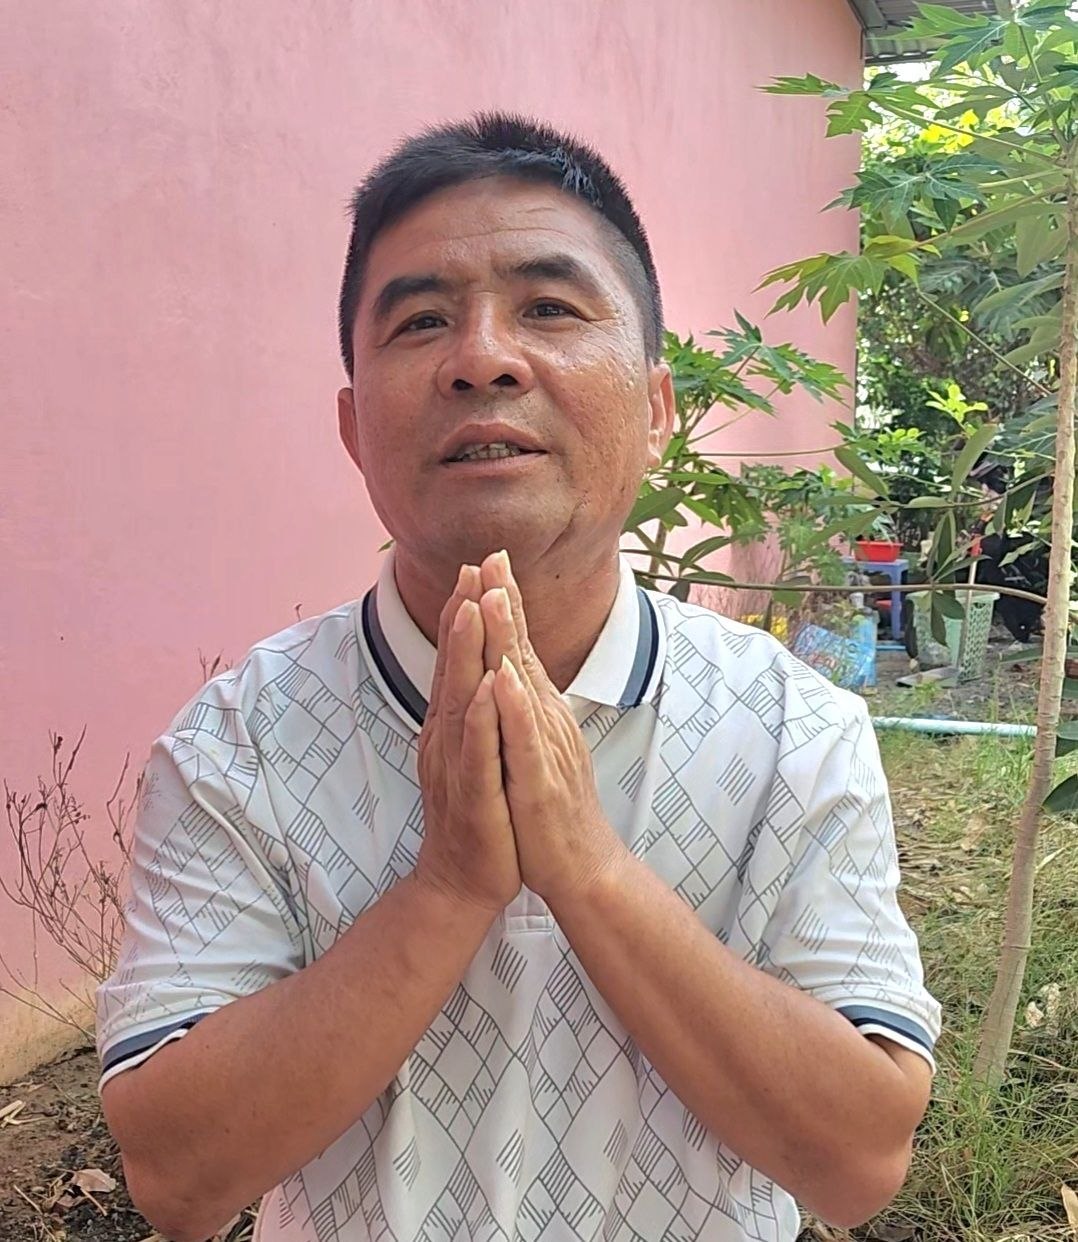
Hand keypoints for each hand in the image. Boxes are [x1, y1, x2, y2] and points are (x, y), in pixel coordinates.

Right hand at [414, 564, 520, 912]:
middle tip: (474, 566)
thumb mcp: (475, 754)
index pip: (458, 660)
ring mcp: (457, 766)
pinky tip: (490, 688)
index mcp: (452, 726)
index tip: (478, 566)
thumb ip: (472, 712)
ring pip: (460, 700)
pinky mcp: (475, 797)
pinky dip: (483, 718)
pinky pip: (478, 752)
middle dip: (464, 615)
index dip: (466, 613)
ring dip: (465, 652)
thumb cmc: (476, 815)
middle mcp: (447, 738)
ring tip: (474, 606)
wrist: (463, 883)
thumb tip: (480, 669)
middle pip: (453, 667)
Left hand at [477, 551, 628, 907]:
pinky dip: (514, 708)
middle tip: (494, 554)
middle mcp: (545, 720)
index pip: (518, 647)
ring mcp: (545, 749)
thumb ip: (525, 705)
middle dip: (505, 602)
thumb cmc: (551, 806)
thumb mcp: (535, 745)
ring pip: (523, 686)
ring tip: (495, 595)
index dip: (504, 603)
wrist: (580, 866)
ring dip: (509, 640)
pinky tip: (503, 679)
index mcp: (537, 711)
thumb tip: (512, 666)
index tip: (489, 558)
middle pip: (522, 652)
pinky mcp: (540, 783)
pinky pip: (524, 741)